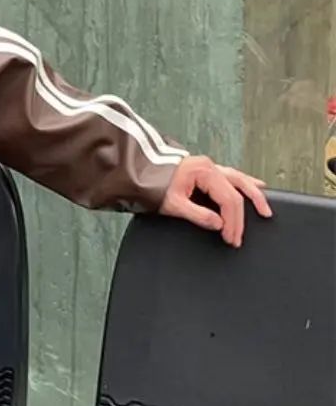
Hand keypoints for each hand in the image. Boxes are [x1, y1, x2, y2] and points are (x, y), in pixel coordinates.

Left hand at [157, 155, 272, 246]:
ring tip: (265, 210)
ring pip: (240, 180)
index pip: (228, 200)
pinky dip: (245, 184)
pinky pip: (233, 177)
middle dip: (239, 218)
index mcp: (204, 172)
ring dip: (253, 196)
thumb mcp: (172, 204)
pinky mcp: (207, 170)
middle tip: (238, 238)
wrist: (140, 172)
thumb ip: (197, 215)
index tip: (230, 238)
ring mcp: (210, 167)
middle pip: (237, 192)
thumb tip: (219, 224)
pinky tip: (257, 186)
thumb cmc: (153, 186)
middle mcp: (210, 167)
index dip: (232, 222)